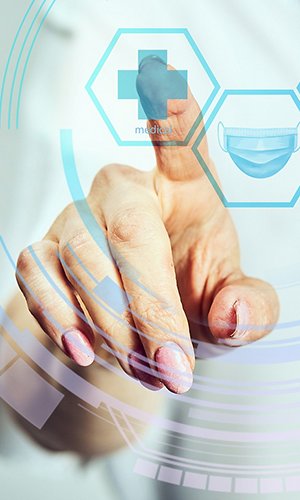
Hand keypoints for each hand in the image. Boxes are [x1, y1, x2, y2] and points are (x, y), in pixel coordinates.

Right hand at [16, 57, 278, 393]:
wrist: (135, 333)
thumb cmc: (190, 304)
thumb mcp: (229, 308)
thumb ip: (248, 309)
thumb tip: (234, 315)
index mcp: (185, 190)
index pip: (183, 143)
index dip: (173, 112)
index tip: (160, 76)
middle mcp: (125, 191)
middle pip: (130, 227)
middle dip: (152, 306)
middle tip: (174, 368)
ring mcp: (77, 217)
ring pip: (82, 255)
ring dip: (111, 322)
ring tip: (140, 367)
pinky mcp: (43, 251)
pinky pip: (37, 271)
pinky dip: (57, 313)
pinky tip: (81, 348)